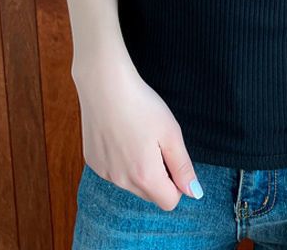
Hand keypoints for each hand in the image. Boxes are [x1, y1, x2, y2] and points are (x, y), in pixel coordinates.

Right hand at [73, 57, 203, 209]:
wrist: (105, 85)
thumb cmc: (142, 105)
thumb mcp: (171, 133)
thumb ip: (182, 166)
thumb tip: (194, 193)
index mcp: (145, 177)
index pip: (169, 202)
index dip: (177, 182)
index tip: (173, 157)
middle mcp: (121, 182)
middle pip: (149, 194)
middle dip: (158, 176)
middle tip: (156, 143)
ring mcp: (104, 173)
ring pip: (130, 183)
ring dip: (139, 168)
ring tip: (137, 134)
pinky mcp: (92, 161)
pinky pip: (113, 170)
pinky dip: (120, 159)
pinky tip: (120, 134)